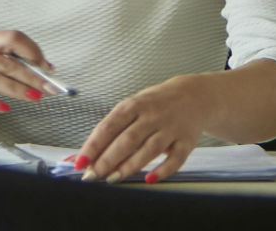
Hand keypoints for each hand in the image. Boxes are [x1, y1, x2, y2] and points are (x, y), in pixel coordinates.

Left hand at [72, 74, 210, 182]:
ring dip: (130, 166)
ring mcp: (171, 128)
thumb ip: (110, 131)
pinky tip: (149, 179)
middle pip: (128, 139)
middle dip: (108, 159)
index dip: (94, 145)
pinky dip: (163, 170)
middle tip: (93, 175)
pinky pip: (176, 159)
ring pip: (150, 149)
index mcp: (134, 105)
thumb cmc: (156, 105)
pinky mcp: (187, 141)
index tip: (80, 162)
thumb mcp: (132, 108)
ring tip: (113, 179)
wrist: (195, 96)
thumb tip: (81, 156)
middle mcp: (153, 115)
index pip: (110, 126)